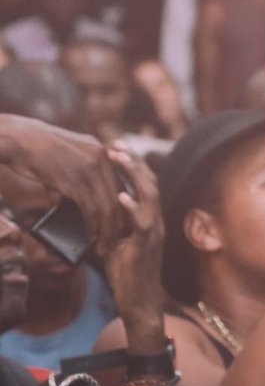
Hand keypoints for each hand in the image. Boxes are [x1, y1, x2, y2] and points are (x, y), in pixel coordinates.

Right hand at [0, 114, 123, 254]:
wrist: (18, 138)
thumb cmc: (36, 152)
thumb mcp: (66, 160)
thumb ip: (76, 179)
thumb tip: (73, 207)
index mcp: (103, 153)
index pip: (122, 186)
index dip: (125, 209)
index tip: (124, 227)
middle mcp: (102, 159)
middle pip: (121, 198)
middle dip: (121, 224)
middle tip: (118, 242)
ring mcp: (91, 169)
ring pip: (108, 207)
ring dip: (108, 231)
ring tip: (105, 246)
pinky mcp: (76, 180)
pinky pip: (92, 209)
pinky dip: (93, 227)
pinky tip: (91, 238)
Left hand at [103, 148, 165, 352]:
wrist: (141, 303)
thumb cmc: (127, 276)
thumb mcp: (117, 244)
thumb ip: (112, 226)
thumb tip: (93, 210)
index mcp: (150, 220)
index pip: (145, 185)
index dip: (133, 165)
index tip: (117, 148)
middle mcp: (156, 221)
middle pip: (150, 183)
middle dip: (132, 161)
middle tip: (116, 144)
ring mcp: (154, 233)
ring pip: (149, 196)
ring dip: (133, 176)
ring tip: (118, 159)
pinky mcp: (147, 246)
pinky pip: (142, 222)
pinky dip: (132, 207)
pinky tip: (120, 196)